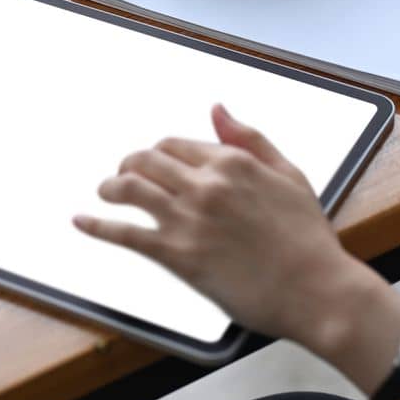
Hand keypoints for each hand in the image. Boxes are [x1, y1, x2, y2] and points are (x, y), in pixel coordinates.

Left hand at [73, 103, 358, 343]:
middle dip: (129, 164)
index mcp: (232, 161)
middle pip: (147, 160)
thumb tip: (217, 109)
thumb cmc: (309, 239)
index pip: (177, 144)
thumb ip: (250, 138)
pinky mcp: (177, 255)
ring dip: (110, 187)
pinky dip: (97, 226)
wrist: (317, 291)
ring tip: (105, 192)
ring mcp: (188, 218)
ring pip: (130, 188)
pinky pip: (124, 233)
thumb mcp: (289, 174)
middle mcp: (205, 183)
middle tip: (123, 174)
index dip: (159, 152)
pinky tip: (82, 222)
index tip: (154, 162)